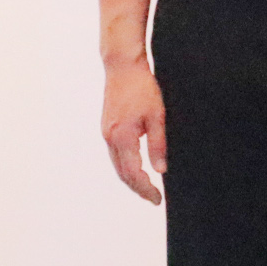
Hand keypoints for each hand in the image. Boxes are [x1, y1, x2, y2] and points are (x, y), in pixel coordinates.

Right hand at [101, 60, 167, 205]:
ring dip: (131, 179)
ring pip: (117, 165)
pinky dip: (125, 166)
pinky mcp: (107, 127)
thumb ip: (158, 145)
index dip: (146, 189)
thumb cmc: (142, 88)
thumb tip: (160, 171)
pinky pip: (115, 155)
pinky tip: (136, 168)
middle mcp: (110, 138)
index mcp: (122, 137)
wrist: (122, 67)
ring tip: (147, 187)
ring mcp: (106, 132)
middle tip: (154, 198)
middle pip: (122, 174)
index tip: (158, 199)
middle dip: (138, 188)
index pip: (134, 173)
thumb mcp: (157, 116)